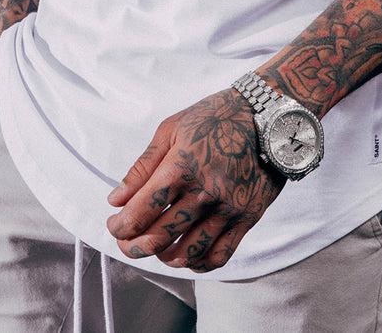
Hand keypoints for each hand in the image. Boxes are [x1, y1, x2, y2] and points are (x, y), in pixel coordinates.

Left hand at [105, 87, 284, 272]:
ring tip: (157, 247)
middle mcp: (203, 194)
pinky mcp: (246, 219)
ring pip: (187, 253)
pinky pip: (219, 256)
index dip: (119, 227)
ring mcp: (227, 210)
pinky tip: (188, 254)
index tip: (115, 226)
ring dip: (163, 257)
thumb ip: (142, 167)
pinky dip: (198, 263)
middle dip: (133, 247)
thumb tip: (116, 199)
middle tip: (127, 242)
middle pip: (158, 239)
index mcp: (180, 168)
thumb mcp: (171, 129)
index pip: (140, 213)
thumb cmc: (216, 117)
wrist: (266, 118)